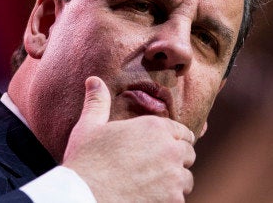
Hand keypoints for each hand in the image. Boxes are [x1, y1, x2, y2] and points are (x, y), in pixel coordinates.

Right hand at [62, 76, 195, 201]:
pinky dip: (168, 199)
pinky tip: (149, 196)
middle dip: (175, 159)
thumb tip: (94, 80)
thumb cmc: (86, 160)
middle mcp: (169, 150)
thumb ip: (97, 102)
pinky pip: (180, 199)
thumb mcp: (88, 127)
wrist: (85, 196)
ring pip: (186, 179)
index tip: (161, 146)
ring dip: (174, 181)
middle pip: (188, 154)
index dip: (172, 139)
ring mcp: (174, 177)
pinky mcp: (173, 200)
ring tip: (153, 183)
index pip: (182, 131)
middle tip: (155, 166)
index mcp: (153, 127)